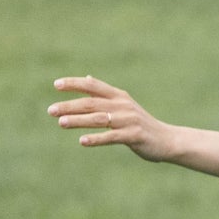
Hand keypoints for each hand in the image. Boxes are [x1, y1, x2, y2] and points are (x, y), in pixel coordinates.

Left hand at [48, 77, 176, 160]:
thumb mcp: (124, 105)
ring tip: (61, 123)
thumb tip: (88, 78)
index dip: (74, 84)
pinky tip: (82, 141)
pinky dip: (96, 138)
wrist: (167, 140)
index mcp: (119, 96)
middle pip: (92, 103)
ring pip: (98, 119)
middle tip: (51, 110)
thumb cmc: (141, 123)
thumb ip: (105, 94)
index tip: (56, 85)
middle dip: (70, 106)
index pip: (93, 85)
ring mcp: (129, 120)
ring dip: (78, 120)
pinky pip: (111, 137)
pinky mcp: (134, 136)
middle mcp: (123, 105)